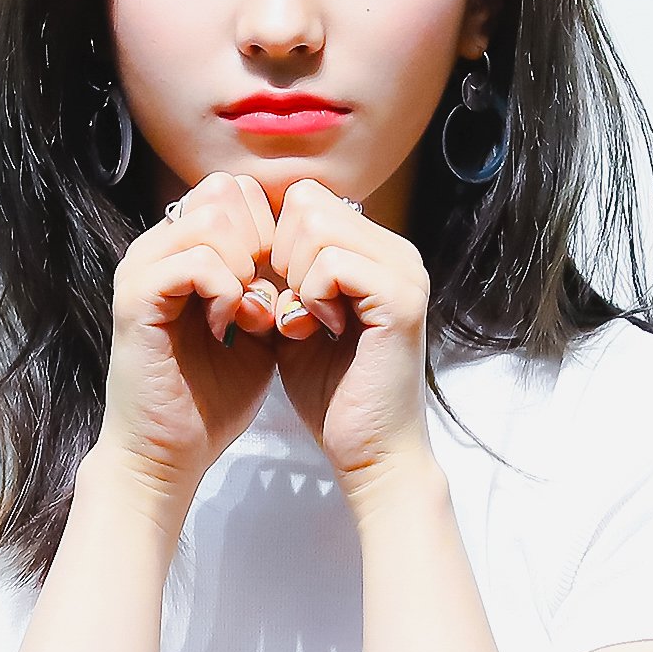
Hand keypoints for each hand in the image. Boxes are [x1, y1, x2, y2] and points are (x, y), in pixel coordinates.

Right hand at [93, 171, 285, 502]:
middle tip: (268, 296)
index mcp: (180, 250)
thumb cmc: (212, 397)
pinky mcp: (136, 300)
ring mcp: (141, 270)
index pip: (234, 189)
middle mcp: (155, 249)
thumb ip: (273, 280)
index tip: (284, 283)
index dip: (272, 228)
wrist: (169, 455)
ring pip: (211, 217)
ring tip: (248, 314)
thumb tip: (308, 241)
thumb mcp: (258, 325)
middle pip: (224, 190)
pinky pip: (196, 261)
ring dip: (246, 266)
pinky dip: (227, 291)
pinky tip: (228, 326)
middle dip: (263, 240)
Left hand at [266, 178, 435, 501]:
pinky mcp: (401, 300)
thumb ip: (280, 273)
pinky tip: (318, 330)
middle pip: (307, 201)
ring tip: (306, 322)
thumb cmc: (331, 392)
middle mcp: (397, 252)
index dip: (273, 241)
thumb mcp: (295, 316)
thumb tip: (248, 228)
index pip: (305, 198)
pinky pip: (331, 263)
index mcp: (376, 251)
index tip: (277, 295)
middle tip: (290, 308)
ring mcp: (404, 272)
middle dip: (278, 255)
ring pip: (315, 224)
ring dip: (293, 277)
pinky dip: (309, 297)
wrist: (369, 453)